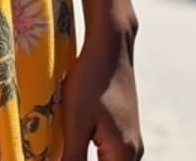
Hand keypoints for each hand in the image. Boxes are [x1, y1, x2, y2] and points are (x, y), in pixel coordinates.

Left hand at [61, 28, 142, 160]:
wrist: (110, 46)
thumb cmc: (91, 81)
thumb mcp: (76, 123)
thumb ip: (72, 159)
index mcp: (124, 156)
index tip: (64, 156)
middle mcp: (133, 153)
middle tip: (62, 151)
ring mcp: (132, 141)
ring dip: (85, 158)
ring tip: (65, 149)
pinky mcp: (125, 129)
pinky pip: (111, 154)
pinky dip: (93, 154)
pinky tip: (75, 146)